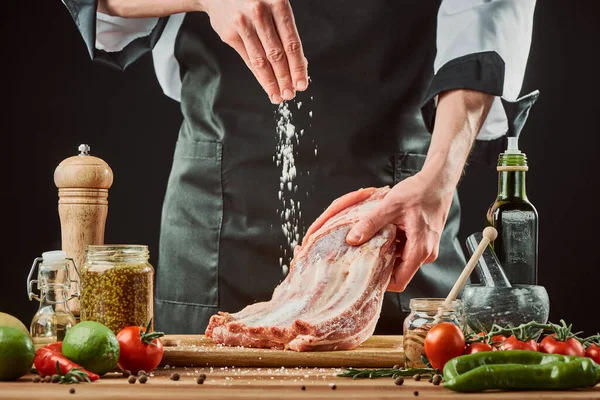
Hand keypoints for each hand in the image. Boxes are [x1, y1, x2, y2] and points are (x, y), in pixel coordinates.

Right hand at [200, 0, 308, 103]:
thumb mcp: (274, 3)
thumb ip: (285, 29)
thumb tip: (300, 62)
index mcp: (278, 3)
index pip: (292, 43)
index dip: (298, 67)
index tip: (302, 84)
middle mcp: (259, 12)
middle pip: (277, 54)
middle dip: (285, 78)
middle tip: (291, 95)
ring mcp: (242, 23)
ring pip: (261, 60)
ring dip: (272, 82)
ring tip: (279, 96)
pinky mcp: (229, 33)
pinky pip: (248, 59)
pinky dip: (259, 75)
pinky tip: (267, 85)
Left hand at [345, 175, 453, 291]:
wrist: (438, 181)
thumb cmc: (420, 191)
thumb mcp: (390, 206)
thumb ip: (371, 223)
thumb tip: (353, 239)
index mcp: (420, 250)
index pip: (399, 281)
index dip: (381, 282)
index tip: (364, 276)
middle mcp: (425, 253)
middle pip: (398, 272)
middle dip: (379, 266)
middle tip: (360, 258)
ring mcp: (425, 248)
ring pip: (400, 260)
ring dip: (385, 253)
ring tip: (369, 243)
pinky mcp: (423, 241)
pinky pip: (404, 249)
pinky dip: (392, 244)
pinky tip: (381, 234)